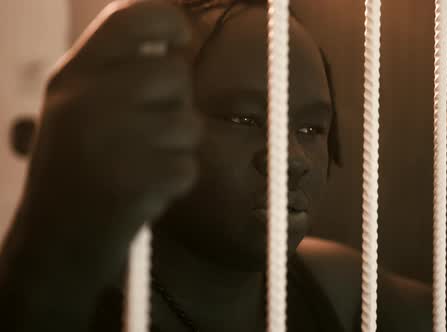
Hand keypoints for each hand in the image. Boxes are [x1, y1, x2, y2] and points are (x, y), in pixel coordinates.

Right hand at [22, 0, 199, 237]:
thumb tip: (176, 43)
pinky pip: (188, 167)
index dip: (170, 20)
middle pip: (175, 73)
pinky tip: (144, 192)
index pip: (132, 17)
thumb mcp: (80, 110)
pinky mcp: (130, 182)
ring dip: (178, 148)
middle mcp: (85, 100)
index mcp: (72, 76)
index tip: (181, 37)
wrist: (53, 245)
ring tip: (142, 166)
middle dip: (177, 104)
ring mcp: (106, 141)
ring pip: (189, 123)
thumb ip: (120, 72)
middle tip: (150, 133)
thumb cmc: (79, 172)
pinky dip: (176, 183)